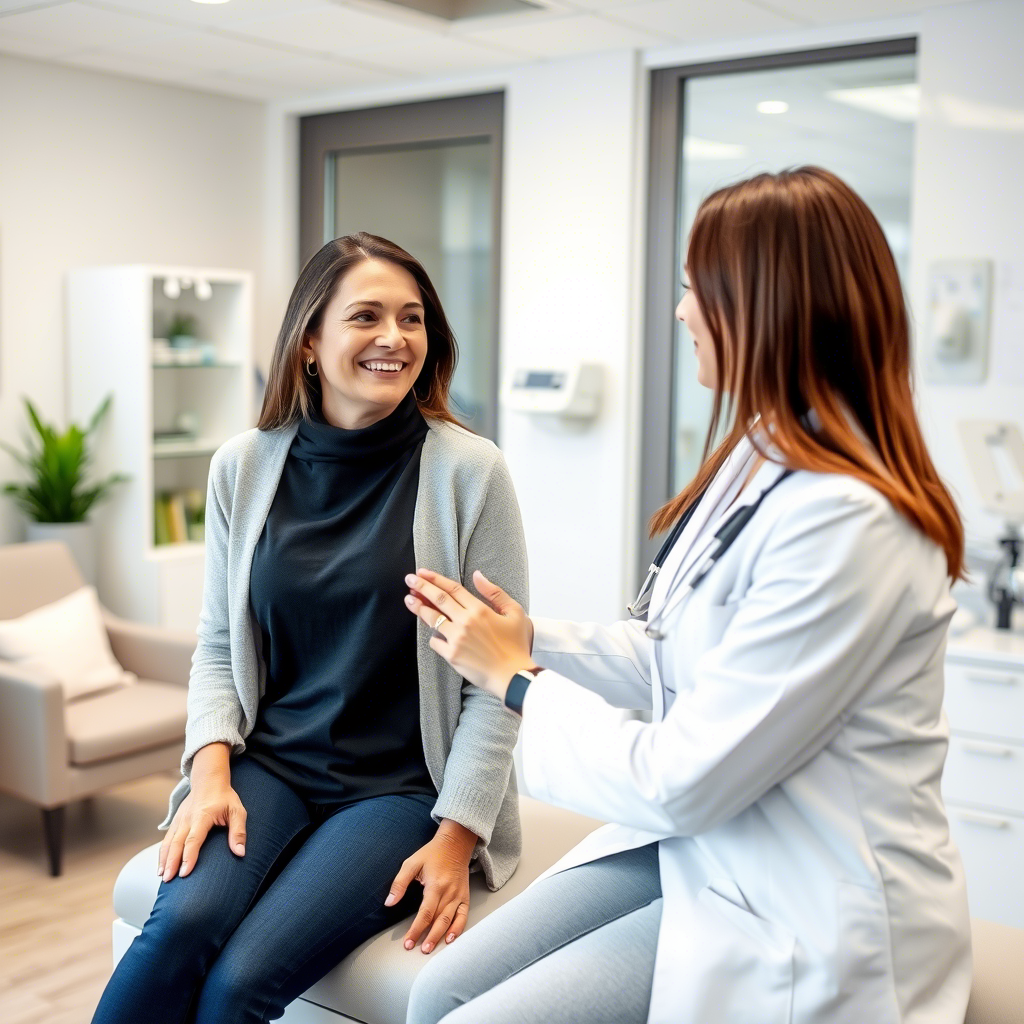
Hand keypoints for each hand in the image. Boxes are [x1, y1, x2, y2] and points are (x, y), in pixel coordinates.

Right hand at [158, 745, 245, 881]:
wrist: (209, 780)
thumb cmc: (225, 797)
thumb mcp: (237, 811)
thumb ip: (238, 831)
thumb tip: (240, 852)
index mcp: (202, 816)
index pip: (193, 839)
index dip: (188, 857)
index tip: (184, 873)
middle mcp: (187, 818)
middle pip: (177, 843)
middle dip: (171, 862)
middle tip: (169, 880)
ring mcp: (179, 819)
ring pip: (168, 842)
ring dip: (164, 859)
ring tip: (163, 876)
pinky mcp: (175, 821)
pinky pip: (167, 839)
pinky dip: (162, 853)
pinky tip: (162, 866)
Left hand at [386, 819, 476, 953]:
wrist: (455, 843)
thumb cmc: (432, 853)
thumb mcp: (412, 863)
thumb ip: (400, 883)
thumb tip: (389, 903)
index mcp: (436, 885)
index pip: (425, 913)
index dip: (416, 929)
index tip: (408, 942)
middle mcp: (449, 892)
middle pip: (438, 920)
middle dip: (428, 937)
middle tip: (418, 950)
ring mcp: (459, 895)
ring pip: (450, 921)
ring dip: (440, 937)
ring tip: (430, 948)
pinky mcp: (465, 896)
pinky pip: (463, 916)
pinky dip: (458, 929)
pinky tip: (450, 939)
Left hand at [404, 569, 533, 700]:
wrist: (513, 676)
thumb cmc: (516, 645)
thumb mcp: (515, 613)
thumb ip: (495, 592)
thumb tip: (477, 575)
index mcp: (480, 610)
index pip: (453, 589)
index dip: (436, 579)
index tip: (423, 572)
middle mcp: (465, 622)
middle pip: (438, 599)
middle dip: (421, 587)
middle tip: (409, 579)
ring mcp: (456, 639)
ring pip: (432, 619)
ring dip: (419, 607)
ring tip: (409, 599)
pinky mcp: (452, 655)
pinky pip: (435, 642)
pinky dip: (434, 636)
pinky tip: (433, 633)